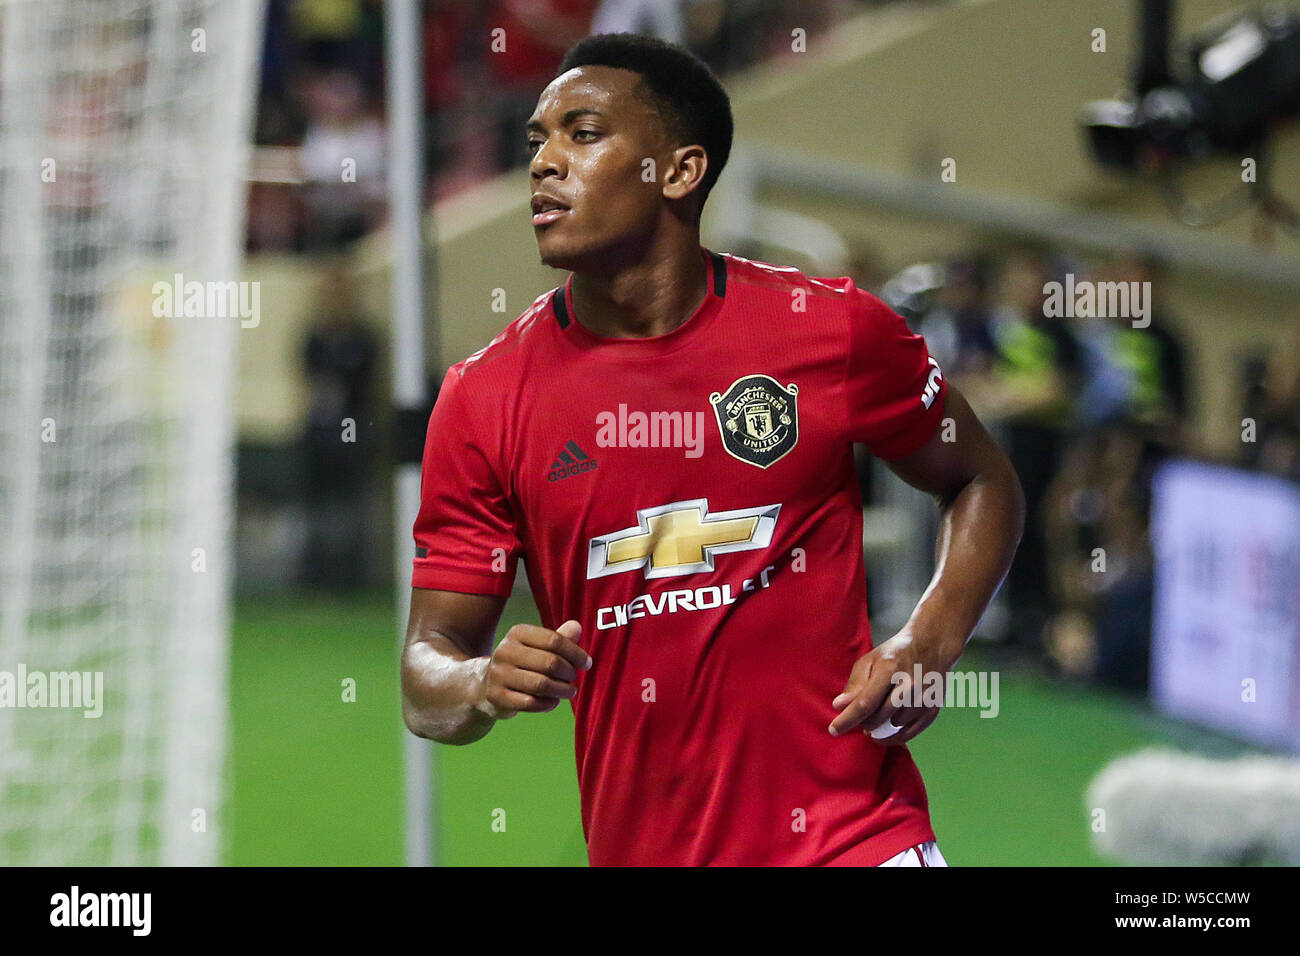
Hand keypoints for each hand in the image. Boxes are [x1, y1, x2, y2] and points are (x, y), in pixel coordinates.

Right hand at [474, 620, 590, 719]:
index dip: (576, 653)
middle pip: (550, 662)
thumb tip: (577, 626)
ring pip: (541, 684)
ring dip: (561, 690)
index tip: (587, 663)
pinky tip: (553, 701)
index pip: (554, 640)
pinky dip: (547, 703)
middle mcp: (505, 651)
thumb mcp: (538, 646)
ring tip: (570, 691)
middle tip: (573, 678)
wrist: (485, 685)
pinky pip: (530, 703)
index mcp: (517, 633)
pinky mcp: (497, 697)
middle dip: (569, 672)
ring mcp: (499, 675)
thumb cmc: (522, 662)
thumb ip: (559, 638)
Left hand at [827, 631, 955, 745]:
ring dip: (880, 728)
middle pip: (879, 717)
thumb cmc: (895, 653)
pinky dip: (896, 736)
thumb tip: (839, 706)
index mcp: (890, 670)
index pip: (865, 703)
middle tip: (858, 720)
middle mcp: (909, 685)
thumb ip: (855, 684)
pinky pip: (911, 732)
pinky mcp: (933, 708)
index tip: (833, 730)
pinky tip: (885, 734)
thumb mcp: (870, 660)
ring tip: (874, 720)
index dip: (848, 719)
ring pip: (894, 726)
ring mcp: (924, 698)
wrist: (933, 645)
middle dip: (863, 723)